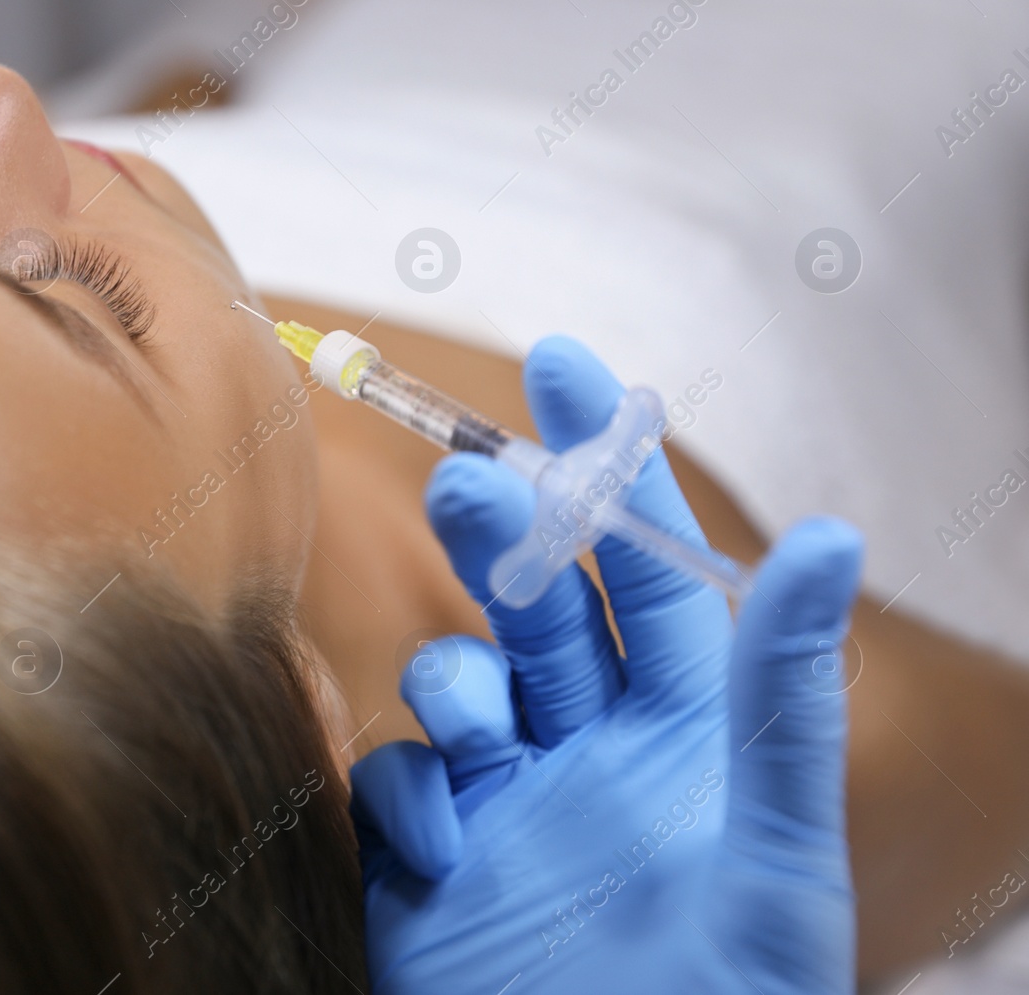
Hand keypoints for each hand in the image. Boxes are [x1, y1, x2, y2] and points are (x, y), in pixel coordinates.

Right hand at [350, 337, 862, 994]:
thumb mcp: (778, 852)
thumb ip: (783, 696)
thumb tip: (833, 539)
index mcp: (687, 737)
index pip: (647, 573)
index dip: (611, 470)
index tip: (570, 368)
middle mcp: (589, 754)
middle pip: (534, 605)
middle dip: (502, 533)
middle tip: (473, 479)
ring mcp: (503, 804)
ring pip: (455, 683)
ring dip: (459, 681)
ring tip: (486, 733)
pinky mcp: (426, 862)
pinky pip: (396, 783)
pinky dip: (408, 803)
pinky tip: (442, 859)